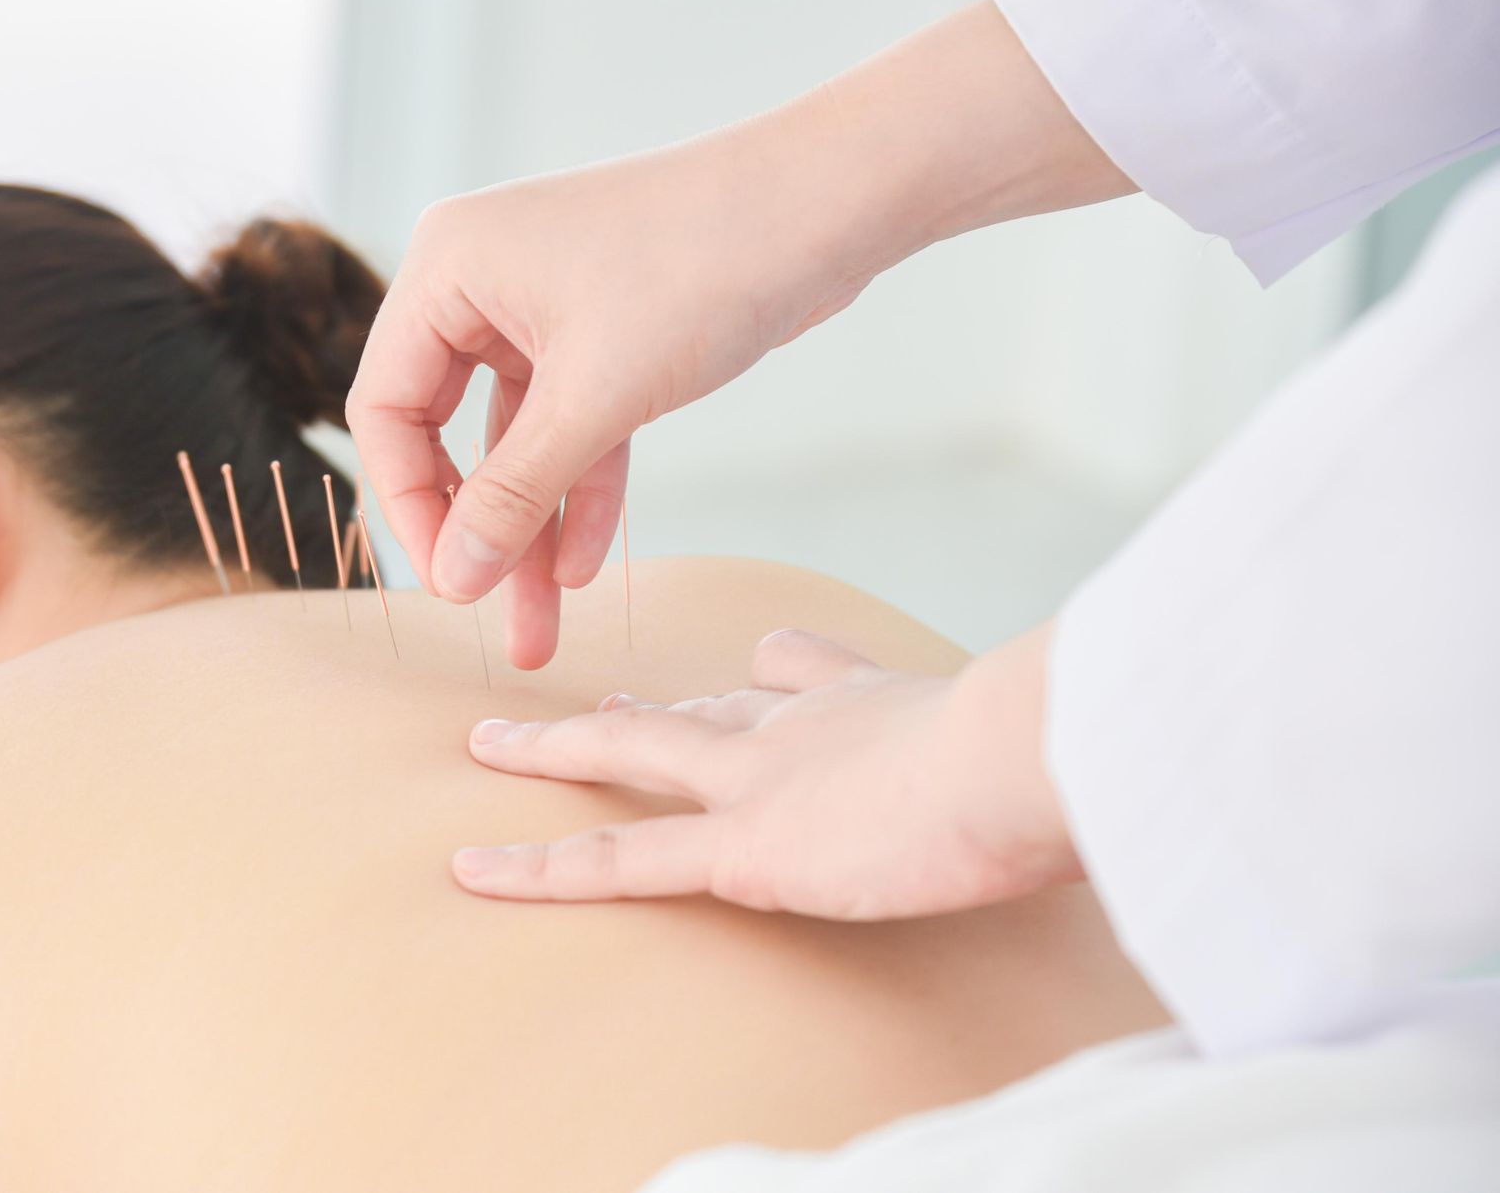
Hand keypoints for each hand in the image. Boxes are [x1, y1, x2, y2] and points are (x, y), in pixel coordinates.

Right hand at [348, 111, 874, 667]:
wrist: (823, 207)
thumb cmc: (699, 265)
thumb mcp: (593, 396)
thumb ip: (514, 492)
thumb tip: (453, 578)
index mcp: (447, 268)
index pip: (385, 408)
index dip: (409, 504)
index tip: (449, 582)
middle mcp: (482, 283)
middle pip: (446, 433)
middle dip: (475, 530)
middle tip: (487, 617)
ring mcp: (543, 309)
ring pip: (519, 442)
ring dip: (529, 530)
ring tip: (540, 632)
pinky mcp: (604, 334)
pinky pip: (574, 427)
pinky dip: (579, 490)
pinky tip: (581, 565)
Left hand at [450, 625, 1080, 919]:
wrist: (1031, 758)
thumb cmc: (1055, 753)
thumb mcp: (1031, 724)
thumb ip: (1018, 729)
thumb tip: (1060, 744)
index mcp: (868, 703)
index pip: (795, 679)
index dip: (763, 677)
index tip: (748, 666)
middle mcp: (798, 726)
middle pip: (691, 707)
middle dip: (629, 708)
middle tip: (581, 707)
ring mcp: (759, 780)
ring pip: (629, 754)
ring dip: (553, 750)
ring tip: (490, 746)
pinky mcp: (741, 847)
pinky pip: (619, 860)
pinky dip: (540, 867)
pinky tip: (476, 869)